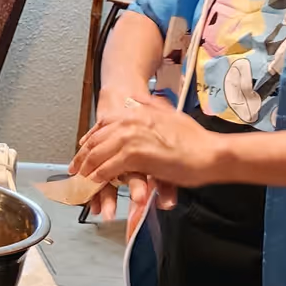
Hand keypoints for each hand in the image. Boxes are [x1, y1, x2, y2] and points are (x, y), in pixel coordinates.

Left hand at [73, 97, 218, 219]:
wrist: (211, 152)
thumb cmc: (196, 140)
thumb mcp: (169, 116)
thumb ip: (152, 109)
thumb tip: (140, 102)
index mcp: (138, 112)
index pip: (104, 125)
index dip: (91, 139)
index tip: (83, 149)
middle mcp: (131, 121)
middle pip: (97, 139)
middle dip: (83, 155)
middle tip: (74, 167)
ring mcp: (131, 137)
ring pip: (99, 153)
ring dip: (87, 168)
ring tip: (80, 178)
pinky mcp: (135, 155)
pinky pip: (109, 168)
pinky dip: (99, 177)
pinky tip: (94, 183)